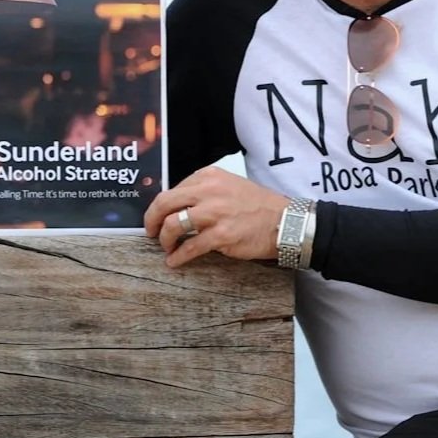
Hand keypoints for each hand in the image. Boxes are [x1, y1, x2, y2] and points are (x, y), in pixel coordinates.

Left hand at [143, 165, 287, 267]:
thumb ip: (205, 192)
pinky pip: (189, 248)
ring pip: (173, 225)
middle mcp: (210, 190)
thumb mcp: (231, 186)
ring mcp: (216, 213)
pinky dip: (178, 257)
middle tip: (151, 232)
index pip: (173, 189)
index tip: (159, 217)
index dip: (161, 206)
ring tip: (167, 247)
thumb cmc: (260, 206)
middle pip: (165, 203)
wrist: (286, 222)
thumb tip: (178, 208)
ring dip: (164, 239)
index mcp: (211, 176)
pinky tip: (175, 261)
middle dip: (152, 220)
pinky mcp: (221, 235)